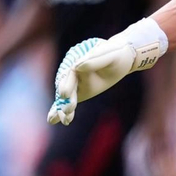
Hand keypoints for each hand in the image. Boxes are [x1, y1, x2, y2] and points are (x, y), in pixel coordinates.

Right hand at [47, 18, 166, 125]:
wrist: (121, 59)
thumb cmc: (116, 55)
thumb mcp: (110, 55)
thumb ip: (95, 60)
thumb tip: (77, 67)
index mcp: (77, 58)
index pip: (70, 72)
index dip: (68, 83)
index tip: (65, 94)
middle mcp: (72, 70)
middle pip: (65, 85)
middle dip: (66, 98)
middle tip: (68, 110)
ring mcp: (74, 81)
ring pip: (65, 95)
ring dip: (62, 107)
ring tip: (65, 120)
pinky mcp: (78, 90)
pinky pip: (67, 100)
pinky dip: (59, 109)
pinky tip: (53, 120)